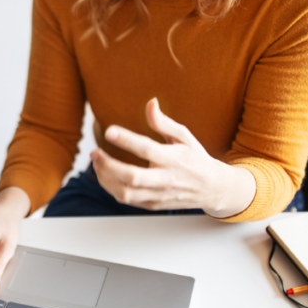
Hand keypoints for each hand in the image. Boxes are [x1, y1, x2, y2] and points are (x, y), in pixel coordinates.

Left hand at [92, 98, 256, 217]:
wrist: (212, 188)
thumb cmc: (195, 158)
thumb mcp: (184, 136)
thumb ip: (163, 122)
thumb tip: (150, 102)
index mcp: (173, 159)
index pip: (147, 149)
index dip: (126, 140)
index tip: (109, 131)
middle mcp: (166, 179)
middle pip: (132, 177)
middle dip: (108, 165)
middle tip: (95, 152)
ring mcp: (159, 195)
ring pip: (126, 193)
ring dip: (105, 179)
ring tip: (97, 163)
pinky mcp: (153, 204)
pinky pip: (127, 201)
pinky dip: (111, 188)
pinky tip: (105, 175)